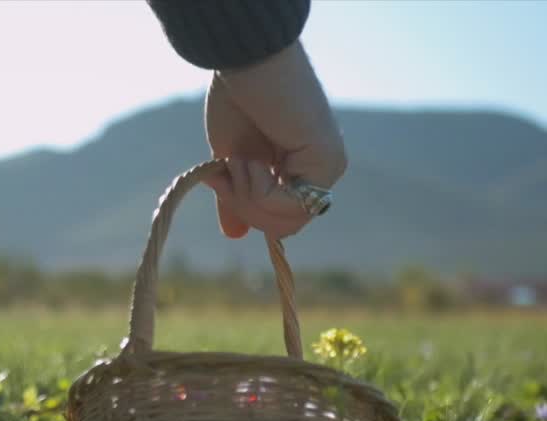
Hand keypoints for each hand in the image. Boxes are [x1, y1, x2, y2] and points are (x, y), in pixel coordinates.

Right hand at [202, 41, 346, 239]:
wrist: (245, 60)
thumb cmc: (238, 97)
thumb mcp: (231, 160)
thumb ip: (237, 197)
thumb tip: (235, 235)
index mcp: (301, 167)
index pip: (281, 219)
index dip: (246, 210)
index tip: (218, 181)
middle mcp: (322, 169)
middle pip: (285, 227)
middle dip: (246, 207)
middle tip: (227, 172)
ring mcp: (328, 166)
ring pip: (287, 222)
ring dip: (250, 197)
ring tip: (239, 159)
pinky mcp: (327, 161)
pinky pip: (289, 206)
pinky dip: (259, 189)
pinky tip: (251, 158)